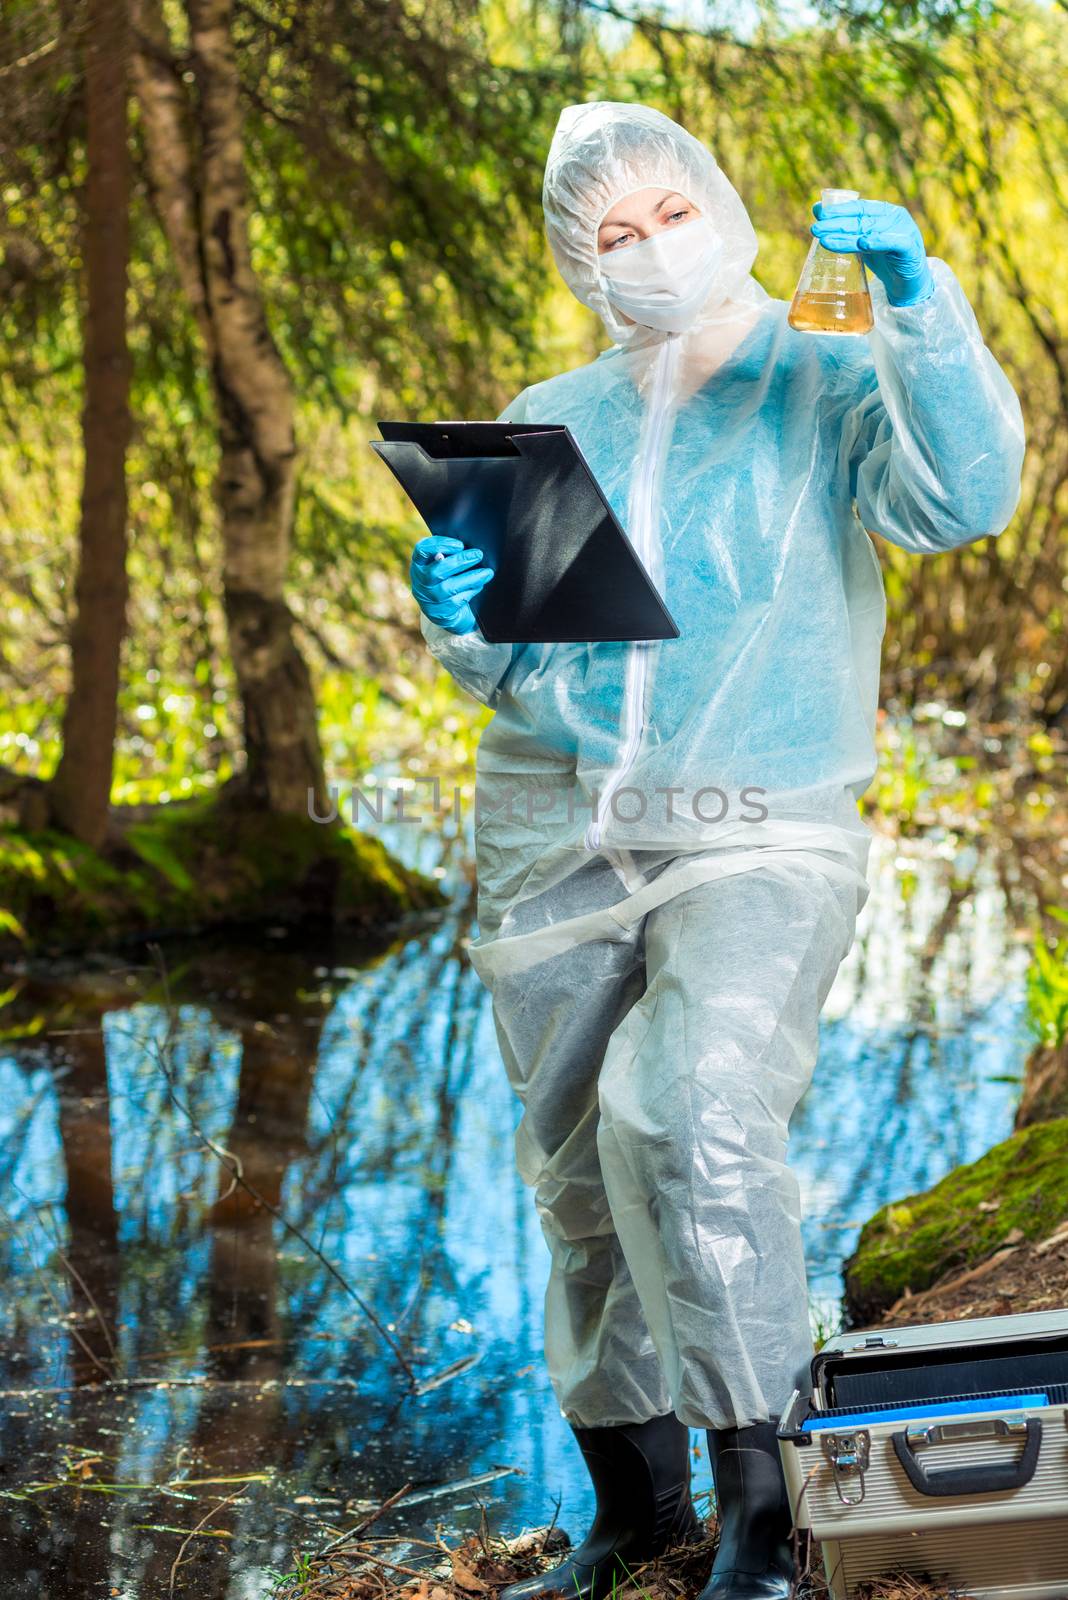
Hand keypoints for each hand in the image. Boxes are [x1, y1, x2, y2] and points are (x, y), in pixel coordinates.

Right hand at [410, 535, 494, 634]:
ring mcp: (428, 599)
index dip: (440, 545)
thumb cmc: (446, 578)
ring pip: (449, 588)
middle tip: (478, 554)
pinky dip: (471, 591)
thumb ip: (449, 553)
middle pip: (436, 571)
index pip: (422, 550)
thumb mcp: (442, 564)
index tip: (460, 544)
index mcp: (418, 564)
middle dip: (459, 561)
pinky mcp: (440, 613)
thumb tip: (469, 545)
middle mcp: (420, 582)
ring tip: (487, 572)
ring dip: (471, 578)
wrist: (444, 610)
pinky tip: (480, 584)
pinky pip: (457, 601)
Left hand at [811, 197, 934, 308]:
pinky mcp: (910, 248)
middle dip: (837, 224)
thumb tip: (817, 212)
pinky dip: (879, 242)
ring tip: (826, 240)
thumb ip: (847, 230)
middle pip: (862, 220)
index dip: (839, 209)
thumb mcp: (864, 243)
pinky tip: (863, 243)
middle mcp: (894, 218)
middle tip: (815, 228)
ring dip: (848, 237)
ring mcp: (904, 231)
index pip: (859, 208)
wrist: (908, 282)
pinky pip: (894, 243)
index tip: (818, 212)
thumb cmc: (885, 260)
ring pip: (872, 232)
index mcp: (885, 212)